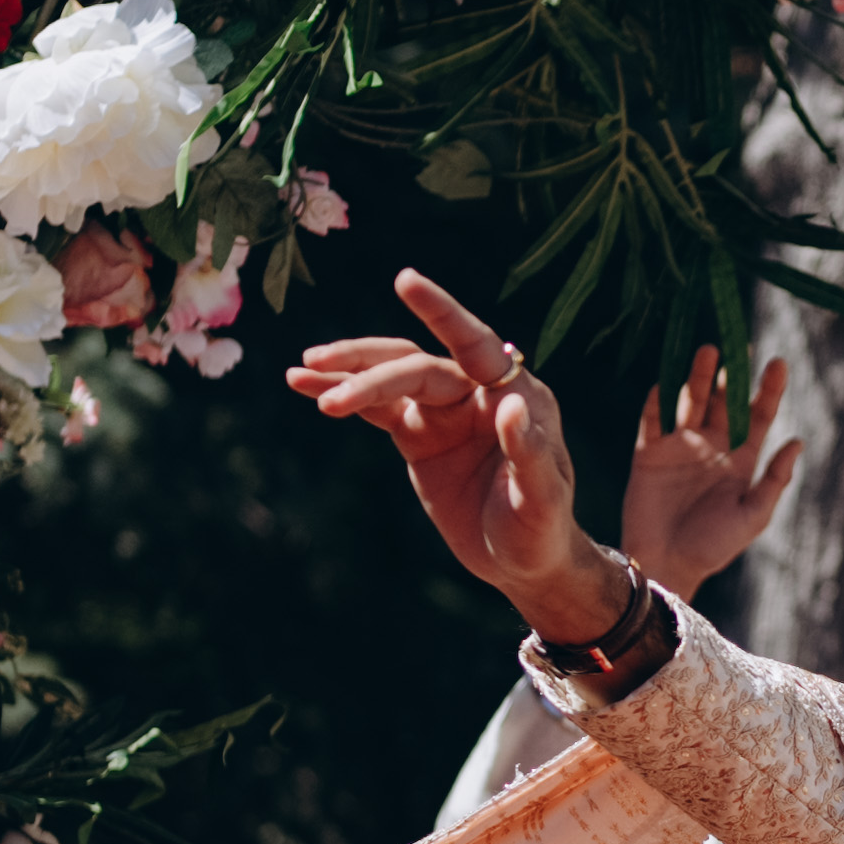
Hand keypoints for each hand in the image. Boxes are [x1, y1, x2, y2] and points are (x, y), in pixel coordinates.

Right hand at [285, 271, 625, 640]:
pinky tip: (306, 388)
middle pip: (416, 366)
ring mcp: (444, 411)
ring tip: (300, 373)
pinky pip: (376, 409)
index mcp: (515, 394)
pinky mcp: (418, 434)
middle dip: (370, 372)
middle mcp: (477, 393)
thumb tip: (511, 403)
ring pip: (391, 378)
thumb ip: (530, 452)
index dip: (441, 312)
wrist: (523, 563)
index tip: (405, 281)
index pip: (474, 344)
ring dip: (347, 373)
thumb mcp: (541, 499)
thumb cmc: (542, 529)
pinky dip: (343, 397)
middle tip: (325, 384)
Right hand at [624, 347, 803, 599]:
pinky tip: (664, 383)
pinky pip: (651, 420)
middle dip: (730, 375)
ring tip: (707, 351)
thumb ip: (774, 480)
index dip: (768, 389)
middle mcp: (711, 447)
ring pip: (689, 401)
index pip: (757, 416)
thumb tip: (798, 440)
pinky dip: (656, 401)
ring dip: (696, 377)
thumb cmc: (714, 546)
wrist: (666, 564)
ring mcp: (678, 448)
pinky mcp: (648, 454)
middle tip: (738, 346)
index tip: (778, 362)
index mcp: (740, 461)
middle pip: (722, 401)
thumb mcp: (752, 516)